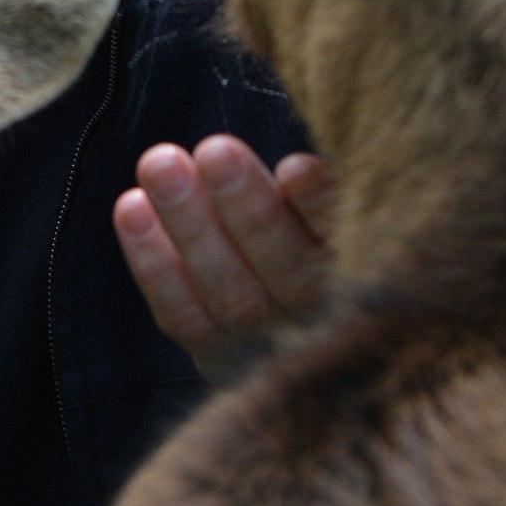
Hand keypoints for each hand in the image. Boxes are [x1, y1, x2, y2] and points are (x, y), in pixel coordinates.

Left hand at [112, 136, 332, 362]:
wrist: (308, 324)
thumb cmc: (326, 230)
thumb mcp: (351, 207)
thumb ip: (332, 184)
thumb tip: (304, 149)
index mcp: (375, 276)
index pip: (349, 242)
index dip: (321, 208)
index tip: (294, 168)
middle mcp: (329, 321)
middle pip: (289, 271)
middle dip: (248, 208)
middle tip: (215, 151)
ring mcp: (272, 344)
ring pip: (231, 293)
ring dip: (190, 225)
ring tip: (161, 163)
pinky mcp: (222, 356)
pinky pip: (184, 315)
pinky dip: (153, 263)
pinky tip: (130, 206)